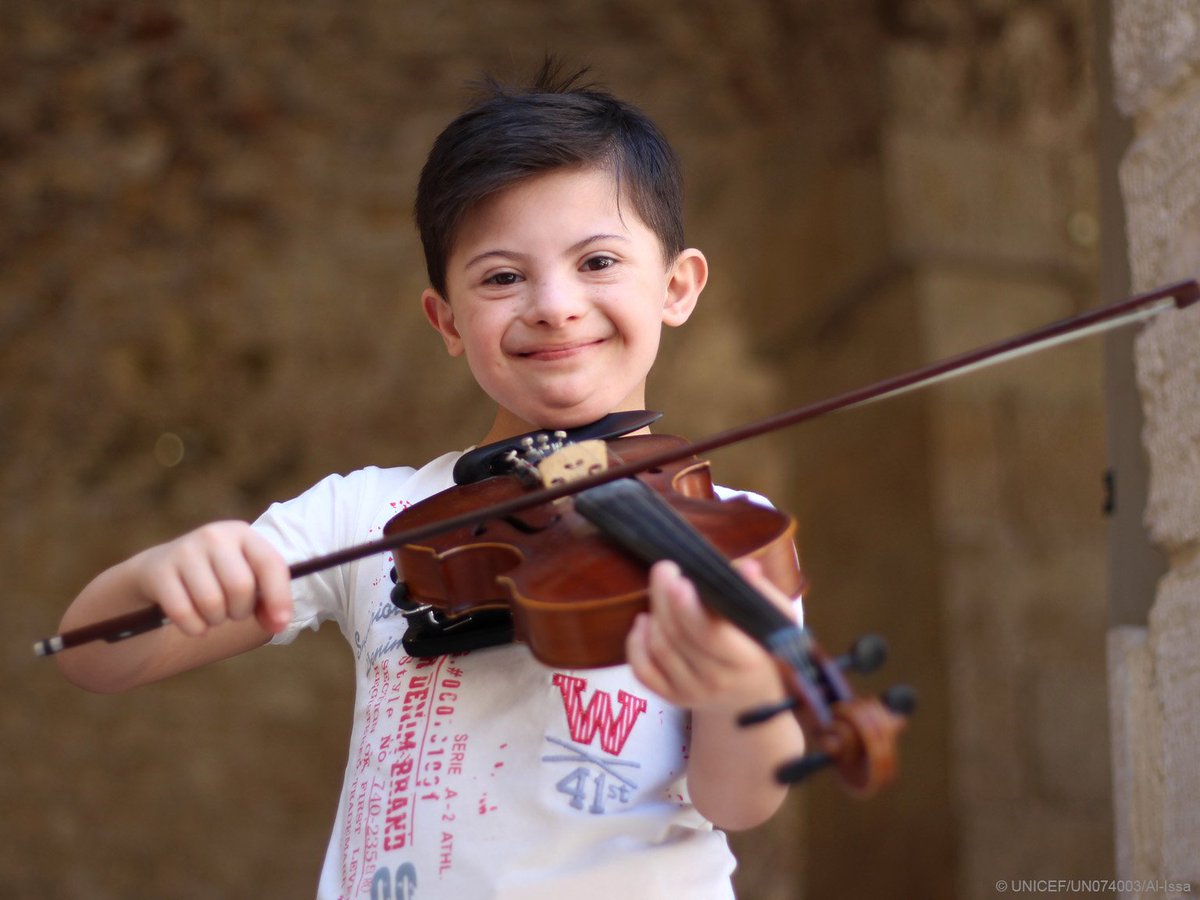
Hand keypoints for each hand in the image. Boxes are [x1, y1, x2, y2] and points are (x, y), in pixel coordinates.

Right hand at [129, 521, 291, 636]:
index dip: (279, 596)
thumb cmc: (214, 577)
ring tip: (212, 614)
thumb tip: (279, 624)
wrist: (159, 570)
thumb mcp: (243, 577)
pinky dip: (194, 628)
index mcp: (242, 533)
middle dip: (240, 611)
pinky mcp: (159, 571)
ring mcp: (184, 551)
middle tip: (232, 612)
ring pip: (212, 603)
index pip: (270, 563)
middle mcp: (214, 536)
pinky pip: (184, 613)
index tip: (281, 623)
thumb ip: (267, 600)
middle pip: (240, 587)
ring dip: (216, 620)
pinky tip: (194, 622)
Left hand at [626, 558, 794, 712]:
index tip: (679, 580)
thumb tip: (745, 567)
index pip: (710, 635)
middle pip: (678, 637)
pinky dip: (636, 644)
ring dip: (655, 614)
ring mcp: (692, 692)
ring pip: (660, 649)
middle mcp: (717, 680)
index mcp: (746, 660)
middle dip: (665, 598)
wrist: (754, 700)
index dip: (689, 608)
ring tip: (660, 590)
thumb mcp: (776, 623)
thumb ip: (761, 594)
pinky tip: (644, 621)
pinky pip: (643, 671)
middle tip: (665, 568)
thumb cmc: (765, 650)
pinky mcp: (673, 697)